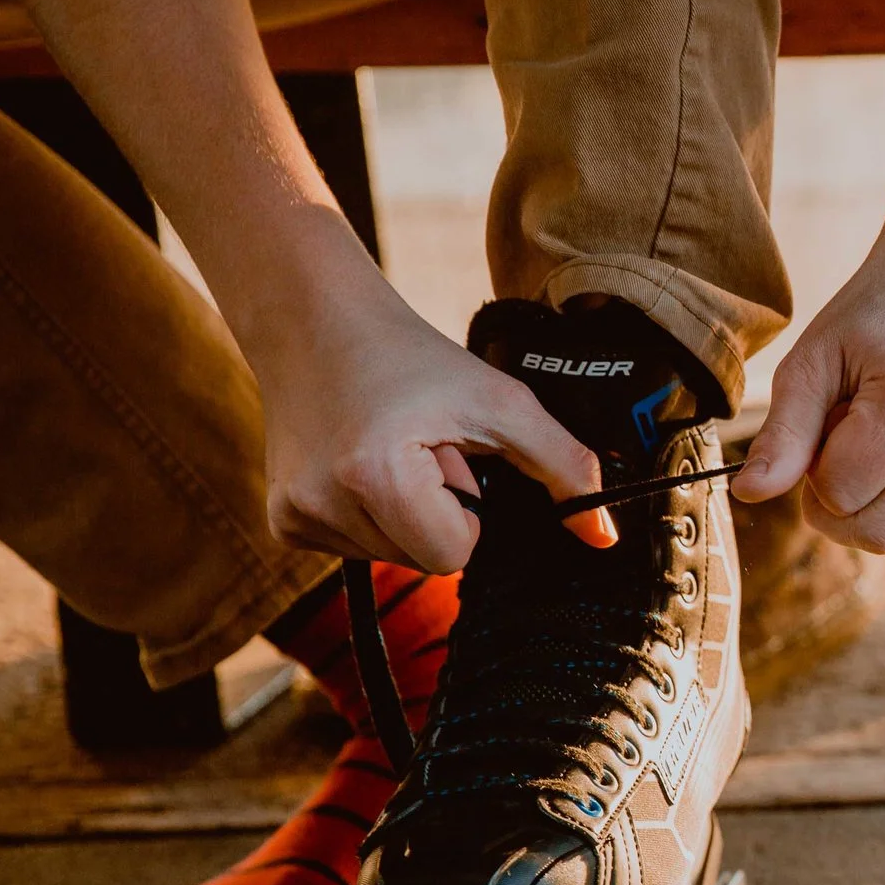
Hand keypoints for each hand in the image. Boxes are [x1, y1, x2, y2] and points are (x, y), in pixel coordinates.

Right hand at [254, 272, 608, 572]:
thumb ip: (564, 467)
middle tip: (421, 449)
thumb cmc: (414, 358)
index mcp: (374, 478)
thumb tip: (604, 537)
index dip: (469, 511)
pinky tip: (360, 461)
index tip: (452, 459)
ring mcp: (294, 518)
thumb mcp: (503, 403)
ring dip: (405, 512)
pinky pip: (357, 547)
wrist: (315, 322)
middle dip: (439, 513)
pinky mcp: (280, 522)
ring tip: (391, 449)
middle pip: (423, 562)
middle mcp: (321, 505)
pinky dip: (371, 514)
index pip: (453, 557)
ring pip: (391, 556)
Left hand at [730, 249, 884, 552]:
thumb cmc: (871, 321)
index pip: (839, 497)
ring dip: (879, 496)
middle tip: (843, 448)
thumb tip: (748, 493)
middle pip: (877, 534)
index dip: (814, 473)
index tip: (825, 428)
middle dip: (842, 506)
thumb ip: (783, 434)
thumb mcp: (812, 361)